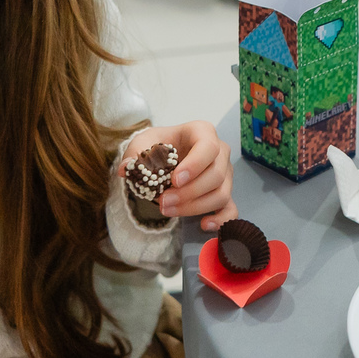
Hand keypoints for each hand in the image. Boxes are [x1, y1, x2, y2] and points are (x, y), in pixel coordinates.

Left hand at [119, 121, 235, 232]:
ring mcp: (225, 173)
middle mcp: (220, 152)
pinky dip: (221, 219)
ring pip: (221, 194)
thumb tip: (127, 169)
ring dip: (195, 207)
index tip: (174, 180)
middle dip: (189, 193)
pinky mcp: (225, 192)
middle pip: (216, 175)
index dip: (194, 165)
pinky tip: (204, 225)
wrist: (166, 155)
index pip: (208, 147)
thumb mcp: (143, 143)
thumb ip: (134, 153)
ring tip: (168, 211)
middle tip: (162, 202)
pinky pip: (231, 209)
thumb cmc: (159, 145)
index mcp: (203, 132)